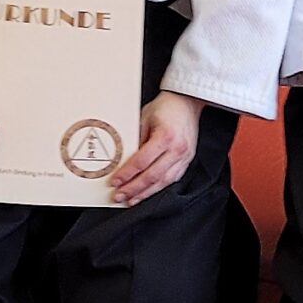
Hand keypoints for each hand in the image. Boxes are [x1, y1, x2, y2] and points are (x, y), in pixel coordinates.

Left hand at [108, 91, 201, 205]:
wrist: (188, 102)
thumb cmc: (165, 107)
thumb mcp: (144, 118)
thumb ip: (136, 140)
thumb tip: (124, 161)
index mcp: (165, 136)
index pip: (142, 162)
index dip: (127, 174)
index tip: (115, 181)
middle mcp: (177, 149)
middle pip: (152, 176)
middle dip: (133, 189)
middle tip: (119, 196)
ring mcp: (185, 157)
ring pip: (163, 182)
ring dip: (145, 193)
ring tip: (131, 200)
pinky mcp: (188, 161)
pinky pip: (172, 179)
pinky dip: (158, 188)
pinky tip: (148, 193)